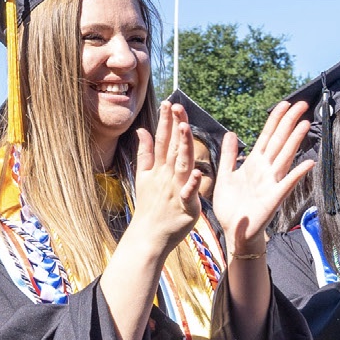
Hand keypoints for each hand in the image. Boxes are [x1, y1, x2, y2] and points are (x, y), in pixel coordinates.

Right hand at [126, 100, 203, 254]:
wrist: (148, 236)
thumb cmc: (149, 207)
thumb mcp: (143, 177)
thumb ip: (145, 153)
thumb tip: (141, 130)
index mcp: (158, 168)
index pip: (162, 140)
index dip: (165, 121)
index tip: (168, 103)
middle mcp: (166, 176)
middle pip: (172, 147)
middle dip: (175, 126)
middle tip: (177, 106)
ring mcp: (174, 190)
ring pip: (181, 164)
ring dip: (183, 146)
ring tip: (185, 128)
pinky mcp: (184, 206)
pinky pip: (189, 194)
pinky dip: (193, 184)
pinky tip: (198, 173)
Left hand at [210, 99, 313, 255]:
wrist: (233, 231)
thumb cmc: (231, 207)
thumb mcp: (225, 176)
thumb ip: (228, 156)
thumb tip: (231, 134)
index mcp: (254, 163)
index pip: (267, 136)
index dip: (275, 120)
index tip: (285, 104)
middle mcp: (266, 170)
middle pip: (279, 141)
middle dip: (289, 122)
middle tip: (302, 104)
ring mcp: (271, 183)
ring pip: (285, 156)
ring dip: (295, 140)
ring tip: (305, 124)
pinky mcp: (274, 198)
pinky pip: (287, 183)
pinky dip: (298, 173)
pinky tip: (309, 163)